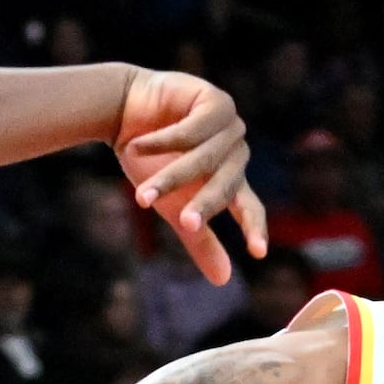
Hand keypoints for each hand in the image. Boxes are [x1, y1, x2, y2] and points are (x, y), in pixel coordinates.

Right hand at [111, 68, 268, 287]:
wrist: (125, 111)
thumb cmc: (149, 159)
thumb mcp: (174, 204)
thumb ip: (199, 238)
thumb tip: (224, 281)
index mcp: (231, 179)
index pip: (249, 207)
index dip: (254, 228)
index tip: (258, 253)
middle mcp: (235, 153)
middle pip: (225, 186)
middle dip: (200, 205)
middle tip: (184, 223)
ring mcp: (228, 125)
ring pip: (206, 158)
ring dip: (171, 177)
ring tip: (142, 193)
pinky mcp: (214, 101)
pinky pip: (193, 129)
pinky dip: (163, 141)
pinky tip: (138, 144)